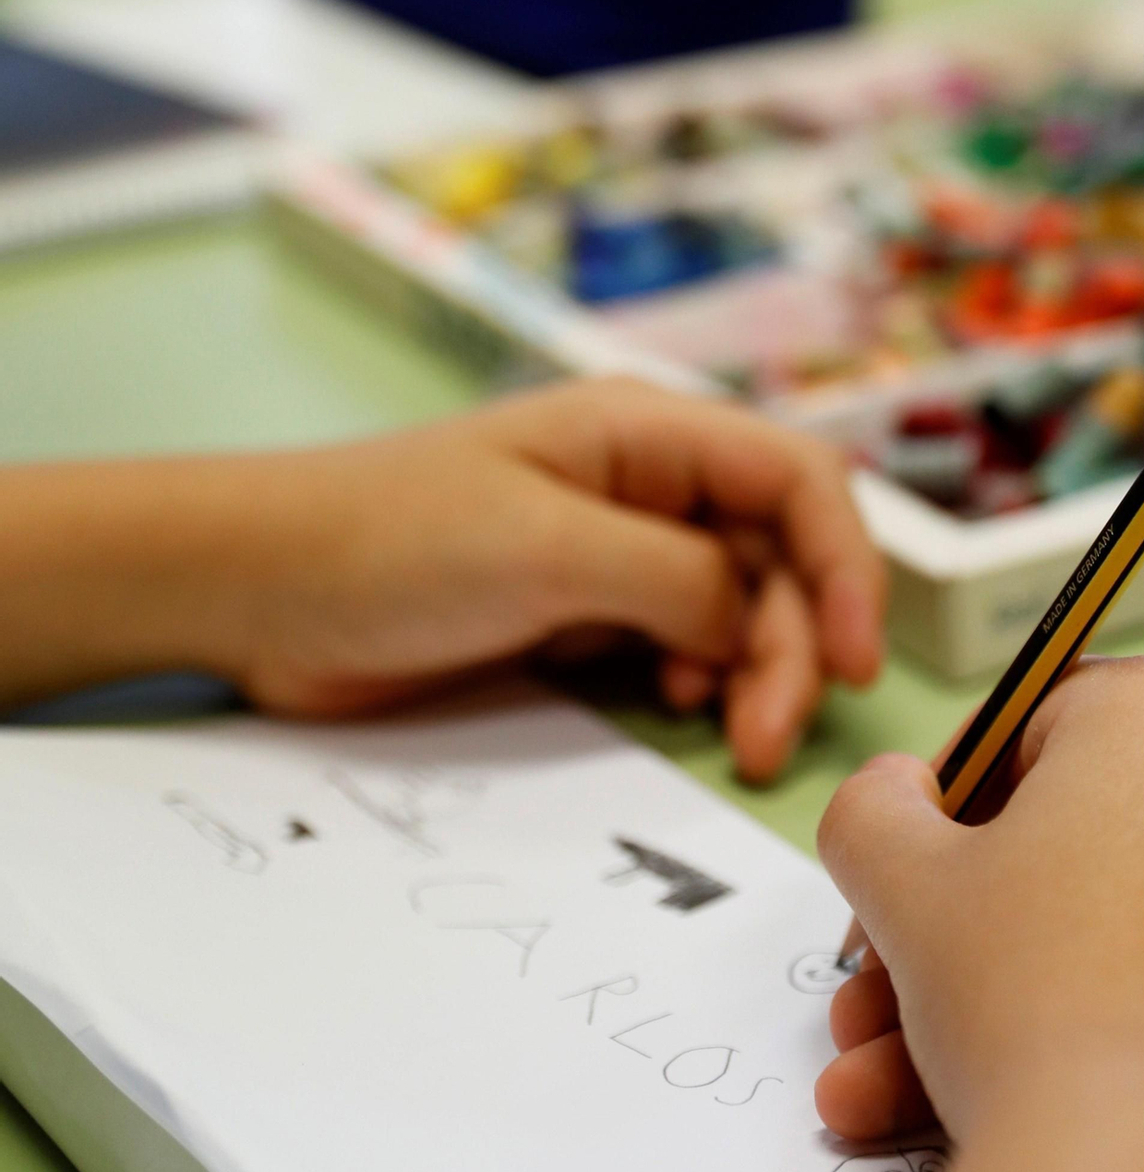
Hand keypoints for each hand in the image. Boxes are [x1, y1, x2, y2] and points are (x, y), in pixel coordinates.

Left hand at [0, 383, 884, 784]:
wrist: (261, 590)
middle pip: (777, 556)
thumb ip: (674, 578)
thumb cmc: (395, 542)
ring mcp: (613, 550)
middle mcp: (646, 484)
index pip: (797, 480)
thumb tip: (751, 621)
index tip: (854, 662)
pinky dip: (700, 678)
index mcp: (647, 433)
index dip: (845, 565)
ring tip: (729, 736)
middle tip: (763, 738)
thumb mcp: (548, 549)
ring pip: (737, 608)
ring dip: (753, 671)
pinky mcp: (577, 612)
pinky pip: (679, 643)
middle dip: (792, 644)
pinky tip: (677, 705)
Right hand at [816, 659, 1143, 1171]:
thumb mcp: (901, 877)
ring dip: (972, 992)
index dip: (940, 801)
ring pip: (1092, 924)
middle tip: (873, 981)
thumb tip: (896, 794)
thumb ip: (873, 808)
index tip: (897, 869)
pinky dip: (1062, 1028)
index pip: (1023, 722)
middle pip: (1055, 836)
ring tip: (876, 1074)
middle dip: (942, 919)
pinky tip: (944, 1102)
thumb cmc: (1032, 990)